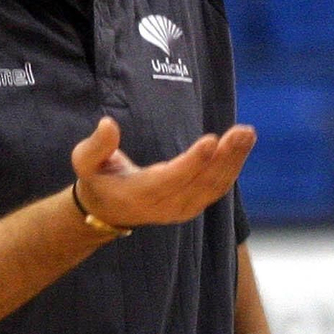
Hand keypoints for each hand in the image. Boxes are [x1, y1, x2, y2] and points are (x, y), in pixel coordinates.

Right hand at [71, 116, 255, 229]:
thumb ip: (96, 145)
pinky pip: (217, 188)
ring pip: (214, 186)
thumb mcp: (86, 161)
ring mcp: (182, 208)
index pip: (172, 179)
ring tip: (247, 134)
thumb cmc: (98, 178)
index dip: (193, 162)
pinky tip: (241, 145)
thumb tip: (108, 124)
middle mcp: (165, 205)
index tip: (212, 140)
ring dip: (234, 160)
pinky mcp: (193, 204)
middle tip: (242, 131)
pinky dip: (232, 167)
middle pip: (201, 182)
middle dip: (225, 157)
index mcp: (140, 194)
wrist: (108, 210)